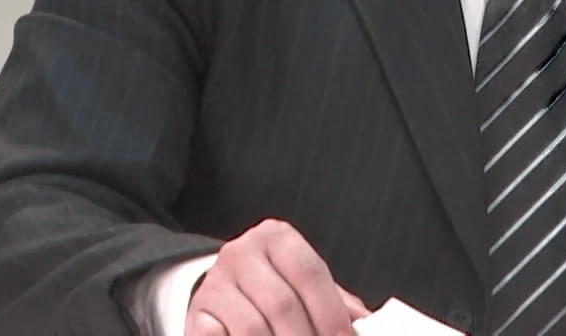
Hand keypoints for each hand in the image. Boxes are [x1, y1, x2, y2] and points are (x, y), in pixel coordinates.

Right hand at [186, 218, 372, 335]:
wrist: (222, 291)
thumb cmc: (273, 287)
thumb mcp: (303, 283)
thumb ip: (335, 300)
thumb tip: (367, 325)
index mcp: (276, 237)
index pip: (310, 273)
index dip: (332, 313)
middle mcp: (242, 253)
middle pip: (283, 305)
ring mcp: (215, 283)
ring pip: (254, 328)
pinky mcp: (197, 314)